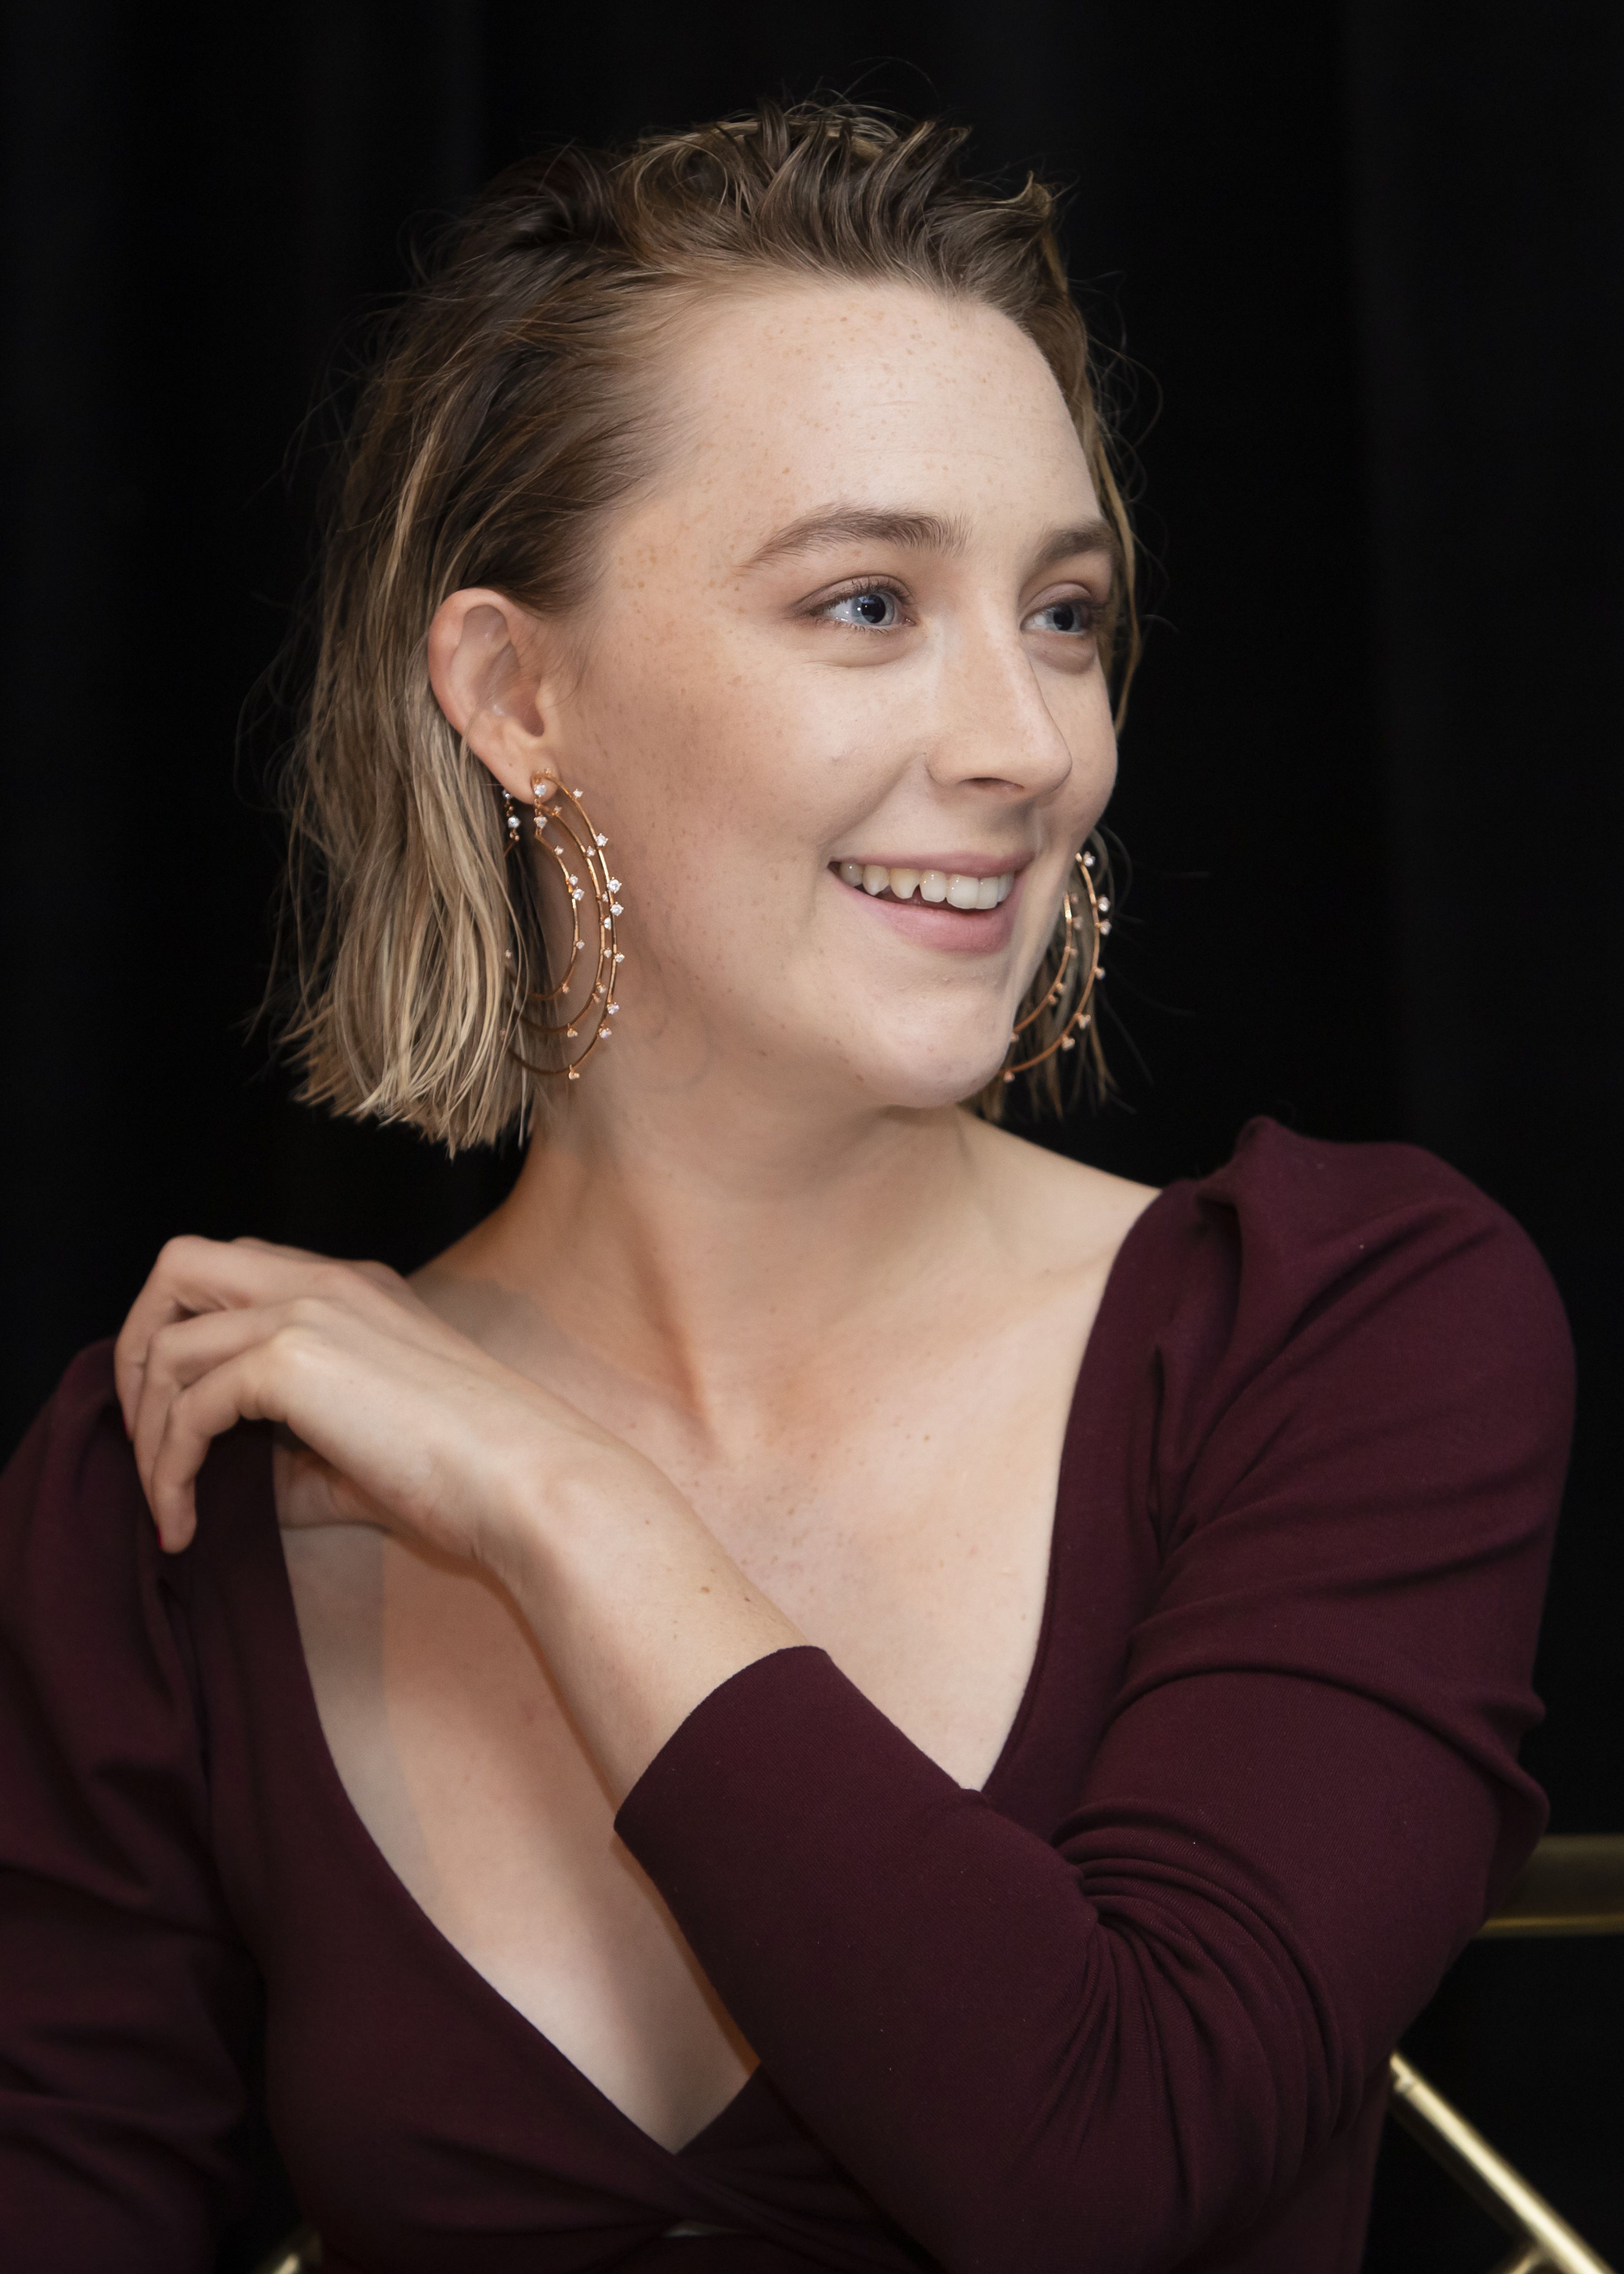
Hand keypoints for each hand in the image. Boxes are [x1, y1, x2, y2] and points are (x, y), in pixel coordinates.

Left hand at [114, 1233, 804, 1796]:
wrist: (531, 1483)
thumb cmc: (474, 1477)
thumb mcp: (369, 1452)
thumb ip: (297, 1456)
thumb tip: (229, 1488)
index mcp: (354, 1289)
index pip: (234, 1273)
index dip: (184, 1337)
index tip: (182, 1423)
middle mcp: (325, 1281)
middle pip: (178, 1268)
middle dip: (137, 1352)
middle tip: (147, 1440)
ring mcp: (309, 1311)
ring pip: (170, 1344)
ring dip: (150, 1433)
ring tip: (168, 1506)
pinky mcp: (294, 1360)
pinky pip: (189, 1404)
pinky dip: (169, 1467)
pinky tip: (187, 1522)